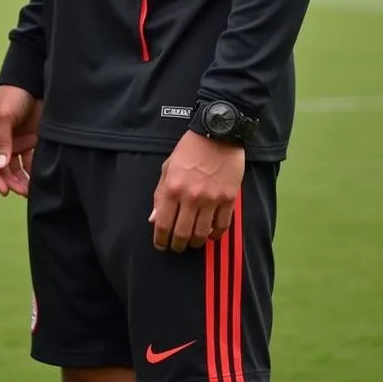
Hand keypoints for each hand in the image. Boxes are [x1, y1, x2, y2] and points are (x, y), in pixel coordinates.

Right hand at [0, 85, 41, 196]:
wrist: (34, 82)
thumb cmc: (13, 94)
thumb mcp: (4, 115)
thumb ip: (2, 141)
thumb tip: (0, 165)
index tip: (5, 190)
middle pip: (2, 169)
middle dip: (11, 182)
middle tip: (22, 192)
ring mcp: (14, 143)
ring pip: (16, 168)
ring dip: (22, 180)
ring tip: (31, 190)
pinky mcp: (28, 142)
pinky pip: (29, 161)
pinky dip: (32, 171)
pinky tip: (37, 179)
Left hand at [149, 130, 244, 252]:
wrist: (216, 134)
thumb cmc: (189, 149)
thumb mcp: (168, 167)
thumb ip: (160, 194)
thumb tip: (154, 218)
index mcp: (172, 188)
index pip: (163, 223)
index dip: (160, 239)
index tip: (160, 244)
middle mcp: (191, 196)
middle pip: (182, 233)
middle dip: (177, 245)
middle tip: (176, 247)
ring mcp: (211, 199)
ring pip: (202, 233)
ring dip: (195, 242)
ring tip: (192, 242)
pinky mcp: (228, 199)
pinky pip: (222, 226)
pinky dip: (215, 235)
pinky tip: (210, 234)